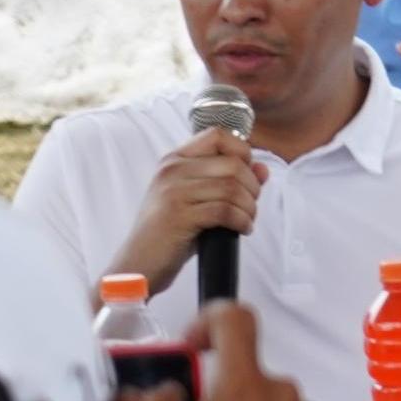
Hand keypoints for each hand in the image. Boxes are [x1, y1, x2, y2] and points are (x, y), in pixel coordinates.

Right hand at [107, 128, 261, 291]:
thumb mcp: (195, 201)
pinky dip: (242, 221)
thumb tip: (263, 169)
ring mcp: (173, 192)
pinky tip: (242, 229)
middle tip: (250, 206)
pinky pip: (225, 211)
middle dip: (252, 187)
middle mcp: (172, 170)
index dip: (242, 152)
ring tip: (246, 220)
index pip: (217, 135)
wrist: (137, 265)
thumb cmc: (168, 234)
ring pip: (232, 188)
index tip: (247, 176)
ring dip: (249, 207)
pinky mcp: (179, 216)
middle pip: (233, 163)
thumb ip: (226, 181)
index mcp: (174, 160)